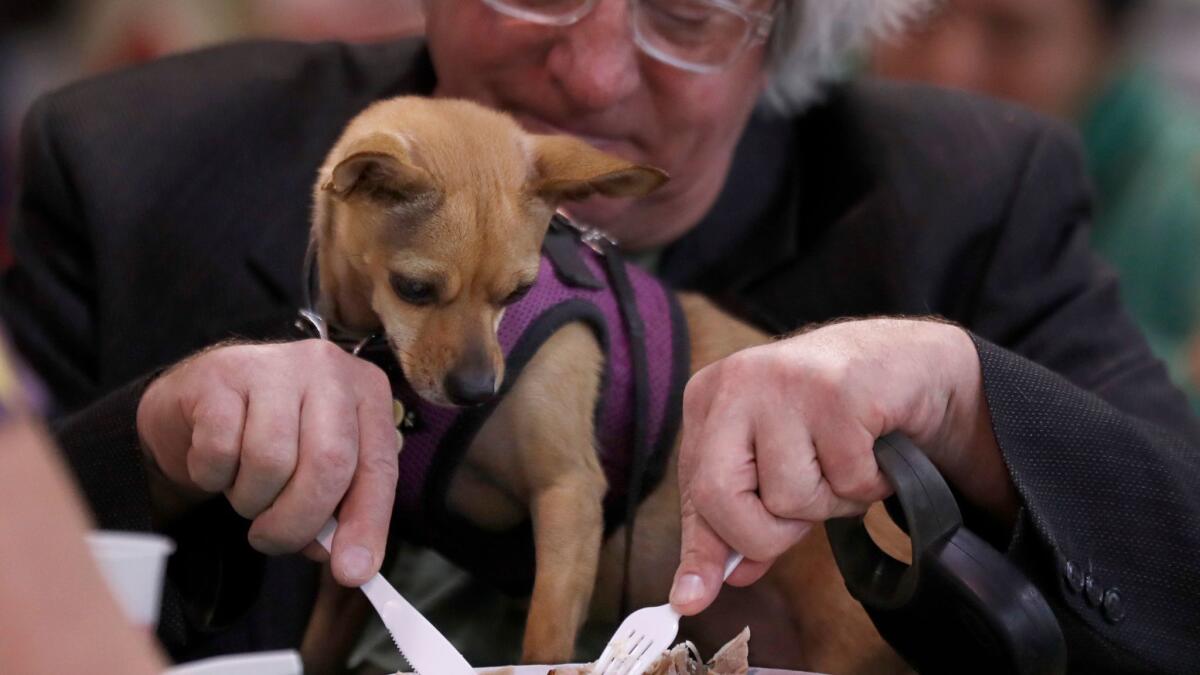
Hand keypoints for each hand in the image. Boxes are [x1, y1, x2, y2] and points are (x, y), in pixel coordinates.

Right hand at [137, 340, 398, 585]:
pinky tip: (217, 464)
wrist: (199, 401)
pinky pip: (220, 450)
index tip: (353, 571)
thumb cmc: (271, 439)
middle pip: (328, 463)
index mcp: (366, 391)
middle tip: (272, 540)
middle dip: (298, 520)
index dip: (367, 523)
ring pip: (271, 461)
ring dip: (251, 499)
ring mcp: (273, 366)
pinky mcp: (220, 375)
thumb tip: (347, 560)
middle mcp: (327, 369)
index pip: (378, 466)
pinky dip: (213, 476)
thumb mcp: (316, 470)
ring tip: (245, 489)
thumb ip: (340, 510)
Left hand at [669, 318, 1012, 614]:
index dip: (702, 550)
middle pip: (719, 497)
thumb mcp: (771, 468)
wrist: (908, 363)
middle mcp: (736, 383)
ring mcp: (785, 382)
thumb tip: (697, 590)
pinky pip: (848, 481)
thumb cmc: (832, 421)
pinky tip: (872, 447)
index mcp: (708, 400)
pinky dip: (870, 482)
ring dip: (831, 500)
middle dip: (767, 533)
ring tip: (844, 459)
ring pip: (790, 496)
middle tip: (806, 512)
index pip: (694, 491)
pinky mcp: (839, 391)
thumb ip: (735, 522)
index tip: (690, 599)